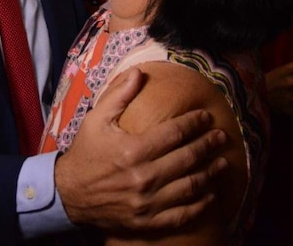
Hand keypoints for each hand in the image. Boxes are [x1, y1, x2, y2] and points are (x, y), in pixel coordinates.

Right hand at [55, 67, 228, 231]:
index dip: (194, 122)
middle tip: (221, 136)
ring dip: (211, 173)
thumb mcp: (96, 119)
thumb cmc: (85, 153)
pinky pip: (183, 214)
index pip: (175, 132)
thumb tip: (139, 72)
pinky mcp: (148, 221)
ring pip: (191, 186)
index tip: (206, 116)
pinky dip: (201, 205)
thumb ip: (120, 96)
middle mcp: (143, 177)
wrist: (69, 193)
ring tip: (223, 162)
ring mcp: (147, 202)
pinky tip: (211, 194)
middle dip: (209, 144)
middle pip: (188, 158)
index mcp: (133, 150)